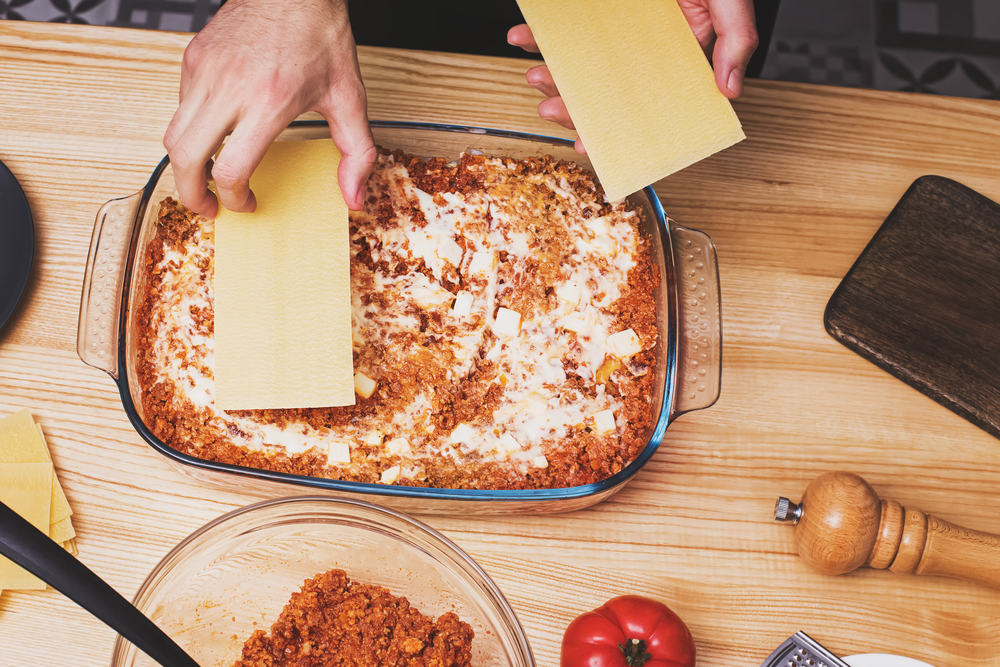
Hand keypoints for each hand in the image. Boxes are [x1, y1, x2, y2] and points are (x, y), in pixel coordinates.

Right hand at [163, 0, 375, 216]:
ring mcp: (205, 70)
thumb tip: (355, 197)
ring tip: (204, 178)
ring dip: (185, 164)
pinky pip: (180, 106)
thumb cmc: (321, 36)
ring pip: (173, 134)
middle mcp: (230, 86)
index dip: (235, 198)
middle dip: (192, 194)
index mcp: (269, 101)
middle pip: (185, 158)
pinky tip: (215, 133)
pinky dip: (191, 129)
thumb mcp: (350, 98)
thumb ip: (357, 154)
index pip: (231, 168)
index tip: (247, 202)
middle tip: (207, 207)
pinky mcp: (193, 57)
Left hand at [507, 0, 757, 152]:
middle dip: (572, 105)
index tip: (590, 144)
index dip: (614, 127)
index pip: (641, 103)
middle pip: (601, 89)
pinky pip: (558, 27)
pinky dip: (535, 33)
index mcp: (673, 55)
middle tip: (552, 110)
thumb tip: (731, 90)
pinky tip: (522, 36)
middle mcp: (638, 47)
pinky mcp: (587, 11)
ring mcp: (609, 28)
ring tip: (535, 76)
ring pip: (575, 63)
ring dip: (550, 75)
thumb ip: (736, 39)